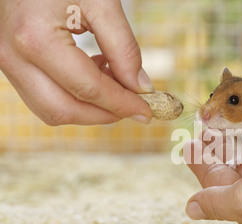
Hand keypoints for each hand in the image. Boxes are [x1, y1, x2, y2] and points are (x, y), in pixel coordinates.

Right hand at [0, 0, 153, 124]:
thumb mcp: (102, 3)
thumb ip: (123, 47)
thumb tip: (141, 87)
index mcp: (36, 39)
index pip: (89, 89)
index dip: (122, 104)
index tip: (147, 111)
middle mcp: (14, 57)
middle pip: (65, 110)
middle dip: (104, 114)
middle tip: (134, 106)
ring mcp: (7, 62)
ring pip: (51, 109)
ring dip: (89, 107)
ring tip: (115, 82)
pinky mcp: (11, 62)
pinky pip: (43, 94)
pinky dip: (73, 96)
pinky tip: (95, 73)